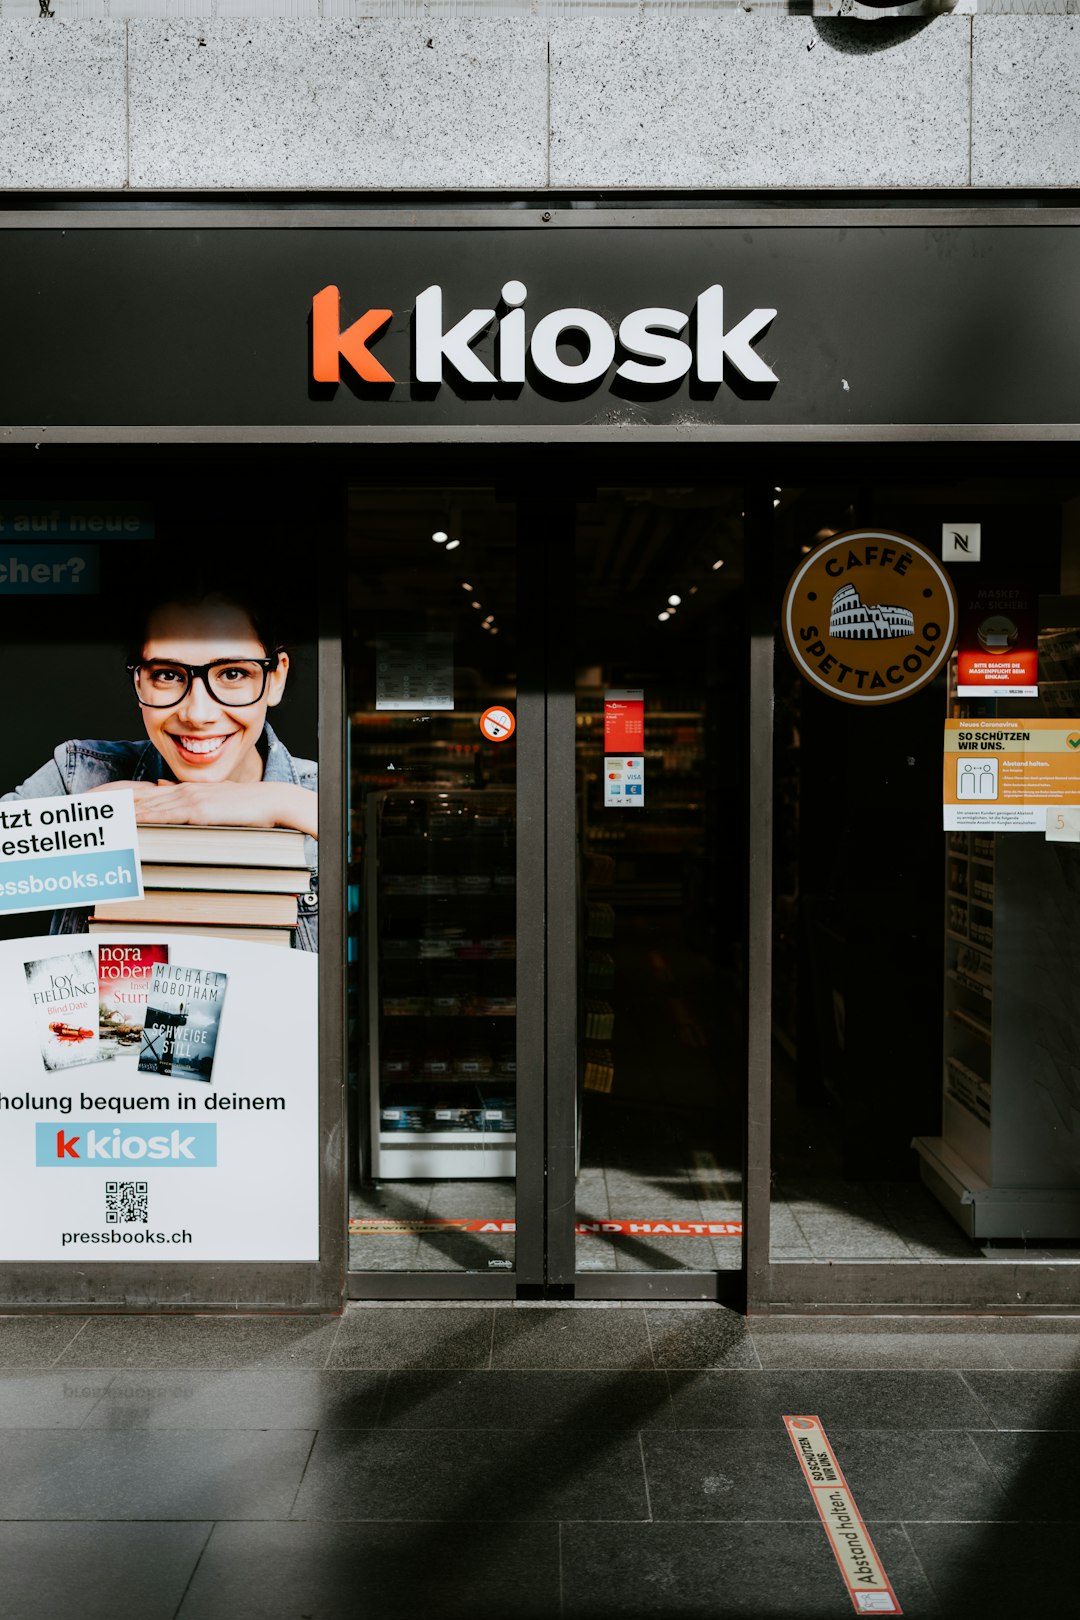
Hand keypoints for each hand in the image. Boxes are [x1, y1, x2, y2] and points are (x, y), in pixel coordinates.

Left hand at [87, 779, 317, 835]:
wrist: (272, 803)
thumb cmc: (247, 807)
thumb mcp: (213, 801)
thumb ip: (186, 798)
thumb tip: (162, 788)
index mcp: (180, 790)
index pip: (136, 791)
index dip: (109, 794)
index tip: (87, 800)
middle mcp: (178, 791)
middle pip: (131, 797)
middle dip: (102, 804)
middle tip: (76, 809)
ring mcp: (186, 800)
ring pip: (141, 807)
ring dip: (114, 814)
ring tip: (91, 819)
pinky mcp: (197, 811)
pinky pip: (162, 817)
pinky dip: (140, 822)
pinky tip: (124, 827)